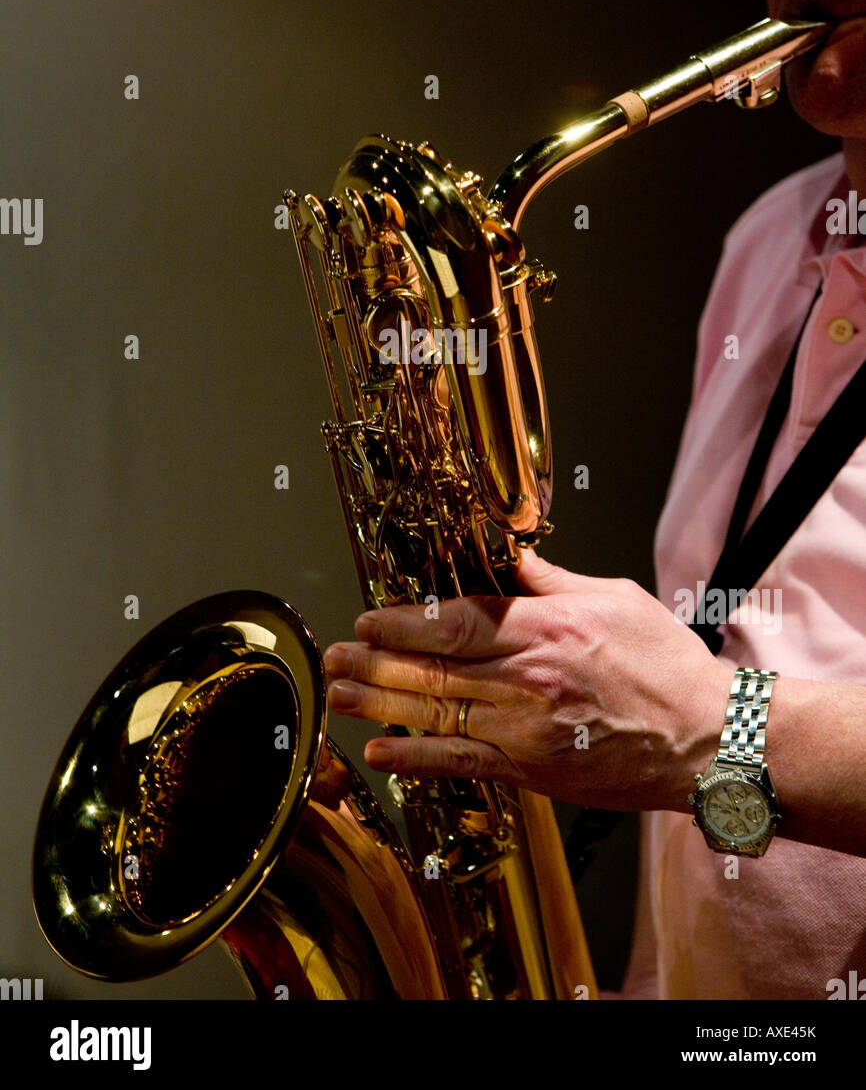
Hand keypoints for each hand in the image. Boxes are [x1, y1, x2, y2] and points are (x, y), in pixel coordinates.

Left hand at [323, 549, 731, 811]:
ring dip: (379, 703)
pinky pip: (463, 763)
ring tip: (337, 696)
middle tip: (332, 656)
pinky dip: (417, 757)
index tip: (368, 620)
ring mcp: (527, 730)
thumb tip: (509, 556)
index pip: (455, 623)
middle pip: (433, 668)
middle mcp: (529, 679)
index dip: (402, 623)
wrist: (707, 739)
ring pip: (437, 713)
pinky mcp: (532, 771)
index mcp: (548, 629)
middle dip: (374, 662)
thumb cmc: (667, 666)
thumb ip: (552, 581)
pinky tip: (380, 750)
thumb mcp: (614, 598)